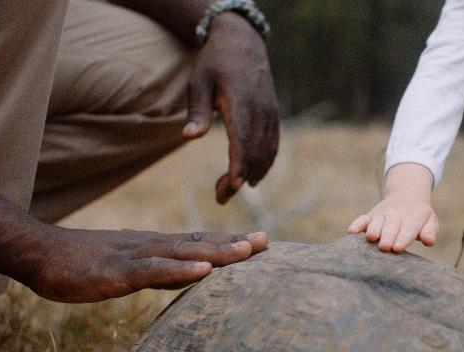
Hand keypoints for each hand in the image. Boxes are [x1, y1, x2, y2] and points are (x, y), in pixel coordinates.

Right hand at [28, 228, 267, 302]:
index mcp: (155, 247)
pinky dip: (179, 270)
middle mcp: (151, 247)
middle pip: (199, 244)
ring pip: (182, 253)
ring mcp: (135, 258)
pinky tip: (203, 272)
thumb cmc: (84, 263)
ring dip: (216, 252)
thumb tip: (189, 277)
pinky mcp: (117, 273)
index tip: (259, 244)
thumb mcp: (128, 267)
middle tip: (267, 242)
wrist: (39, 254)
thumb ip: (159, 271)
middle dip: (234, 243)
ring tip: (248, 250)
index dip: (228, 242)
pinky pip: (152, 271)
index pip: (198, 243)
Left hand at [182, 13, 278, 203]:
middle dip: (239, 178)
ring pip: (267, 152)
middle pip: (254, 152)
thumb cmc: (214, 62)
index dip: (239, 164)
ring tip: (231, 190)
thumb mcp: (199, 82)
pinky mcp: (274, 116)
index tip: (233, 186)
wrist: (242, 41)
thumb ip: (197, 111)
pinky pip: (273, 145)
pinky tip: (251, 177)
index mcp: (240, 101)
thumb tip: (189, 137)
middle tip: (220, 197)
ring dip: (251, 174)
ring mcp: (270, 113)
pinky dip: (263, 164)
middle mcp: (260, 110)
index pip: (243, 139)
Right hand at [347, 163, 437, 253]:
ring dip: (373, 229)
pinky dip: (357, 224)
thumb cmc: (419, 216)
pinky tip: (352, 231)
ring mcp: (382, 215)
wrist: (406, 195)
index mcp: (413, 217)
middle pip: (391, 226)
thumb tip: (429, 241)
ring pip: (376, 222)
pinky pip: (362, 219)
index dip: (403, 238)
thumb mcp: (430, 220)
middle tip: (385, 247)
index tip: (398, 248)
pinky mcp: (370, 216)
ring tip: (371, 238)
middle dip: (387, 236)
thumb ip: (430, 231)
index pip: (408, 228)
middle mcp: (396, 215)